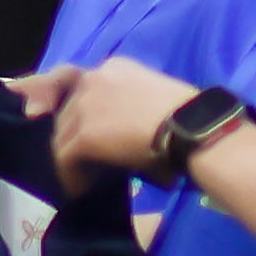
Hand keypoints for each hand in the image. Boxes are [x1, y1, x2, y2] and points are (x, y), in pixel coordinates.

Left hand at [30, 58, 197, 186]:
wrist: (193, 127)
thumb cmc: (189, 117)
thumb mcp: (153, 98)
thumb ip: (126, 105)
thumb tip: (117, 130)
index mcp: (114, 67)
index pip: (76, 84)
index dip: (68, 107)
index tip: (63, 124)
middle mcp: (94, 79)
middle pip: (66, 111)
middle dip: (71, 136)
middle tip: (81, 160)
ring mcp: (85, 105)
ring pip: (62, 135)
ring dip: (70, 158)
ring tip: (81, 177)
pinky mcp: (83, 133)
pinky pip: (64, 158)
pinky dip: (69, 175)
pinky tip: (79, 188)